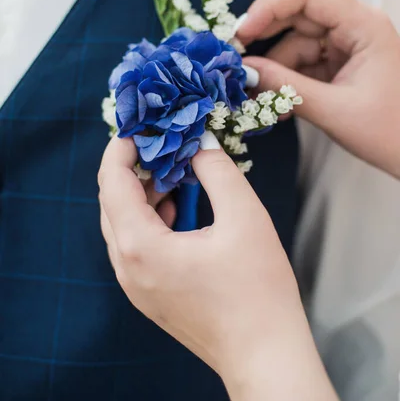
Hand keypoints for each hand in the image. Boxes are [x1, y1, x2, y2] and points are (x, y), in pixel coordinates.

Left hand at [98, 136, 337, 400]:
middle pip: (112, 203)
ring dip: (142, 194)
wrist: (265, 355)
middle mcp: (127, 268)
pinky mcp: (149, 295)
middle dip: (133, 168)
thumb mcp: (245, 217)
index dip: (120, 148)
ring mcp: (135, 286)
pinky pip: (135, 246)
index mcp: (141, 247)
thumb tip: (200, 142)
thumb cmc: (258, 289)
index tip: (139, 126)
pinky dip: (149, 218)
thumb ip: (218, 171)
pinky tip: (177, 207)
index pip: (112, 183)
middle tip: (162, 144)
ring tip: (173, 172)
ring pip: (122, 225)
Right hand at [238, 0, 399, 178]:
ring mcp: (346, 46)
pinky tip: (275, 105)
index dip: (269, 7)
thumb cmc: (388, 132)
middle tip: (236, 60)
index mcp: (364, 25)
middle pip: (297, 16)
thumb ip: (284, 87)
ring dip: (273, 69)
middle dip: (264, 38)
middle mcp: (354, 27)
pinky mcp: (338, 65)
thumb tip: (242, 71)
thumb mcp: (333, 109)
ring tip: (256, 98)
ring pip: (294, 44)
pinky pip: (302, 63)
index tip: (241, 32)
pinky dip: (284, 81)